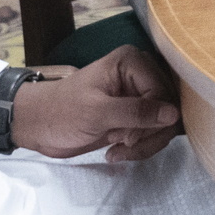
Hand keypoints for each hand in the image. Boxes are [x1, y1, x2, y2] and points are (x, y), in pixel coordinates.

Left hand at [11, 46, 183, 162]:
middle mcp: (141, 75)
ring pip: (165, 124)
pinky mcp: (135, 115)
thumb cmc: (61, 112)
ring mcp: (139, 95)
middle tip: (124, 145)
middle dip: (148, 134)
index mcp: (132, 62)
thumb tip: (173, 114)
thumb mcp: (96, 112)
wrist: (41, 126)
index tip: (127, 137)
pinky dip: (139, 147)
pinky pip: (153, 133)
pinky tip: (117, 151)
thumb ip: (135, 112)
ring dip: (144, 144)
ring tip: (117, 151)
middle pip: (169, 109)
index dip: (151, 119)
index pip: (163, 92)